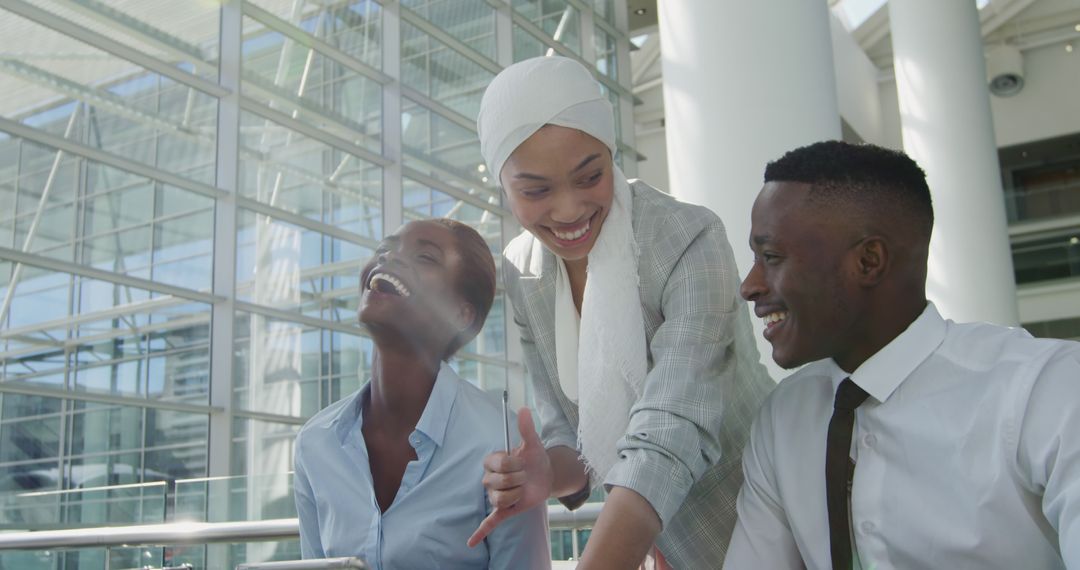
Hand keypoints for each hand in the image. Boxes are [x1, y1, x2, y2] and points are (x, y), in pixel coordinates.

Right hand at [467, 407, 551, 546]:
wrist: (545, 475)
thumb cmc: (535, 457)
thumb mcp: (533, 443)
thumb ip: (526, 428)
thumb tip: (523, 409)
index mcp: (493, 461)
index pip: (499, 465)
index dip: (514, 464)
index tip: (522, 461)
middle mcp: (490, 478)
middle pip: (499, 483)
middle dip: (518, 480)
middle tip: (525, 476)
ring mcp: (495, 495)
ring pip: (499, 500)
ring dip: (517, 495)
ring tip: (522, 489)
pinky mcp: (503, 510)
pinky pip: (489, 522)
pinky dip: (480, 532)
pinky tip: (471, 542)